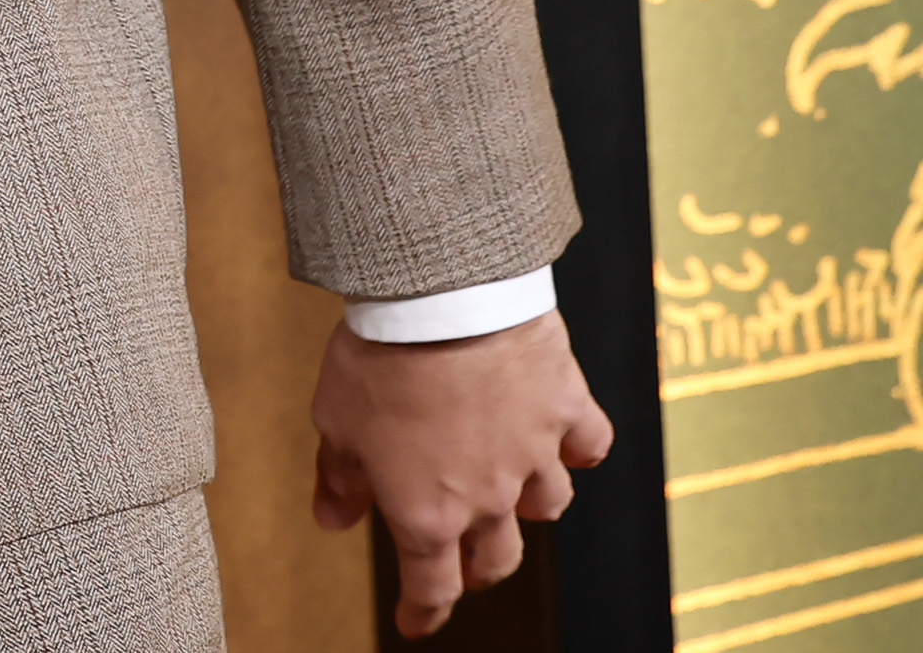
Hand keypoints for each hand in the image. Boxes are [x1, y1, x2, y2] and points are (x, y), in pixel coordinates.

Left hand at [310, 312, 612, 636]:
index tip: (417, 623)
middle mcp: (488, 496)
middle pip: (495, 557)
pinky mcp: (567, 408)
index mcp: (427, 511)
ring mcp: (535, 455)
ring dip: (530, 509)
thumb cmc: (382, 359)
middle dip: (478, 567)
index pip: (431, 584)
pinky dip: (580, 449)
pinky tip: (568, 444)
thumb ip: (340, 478)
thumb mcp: (336, 422)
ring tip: (515, 496)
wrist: (442, 301)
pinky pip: (589, 445)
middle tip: (466, 563)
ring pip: (548, 506)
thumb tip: (332, 518)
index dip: (424, 611)